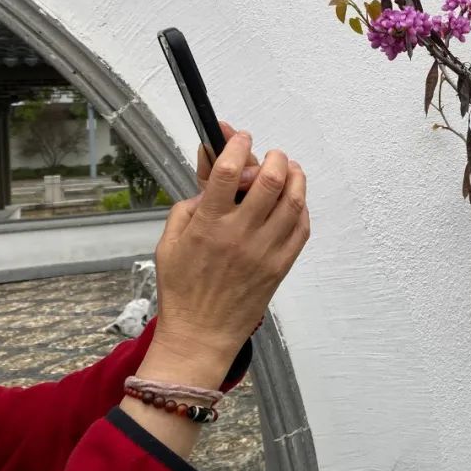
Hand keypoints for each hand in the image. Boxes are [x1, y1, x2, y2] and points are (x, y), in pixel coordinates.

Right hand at [147, 127, 310, 386]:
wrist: (201, 333)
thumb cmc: (182, 288)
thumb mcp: (168, 242)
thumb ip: (188, 206)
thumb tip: (210, 179)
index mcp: (208, 225)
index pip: (229, 172)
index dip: (237, 145)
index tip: (239, 137)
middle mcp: (239, 234)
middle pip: (269, 180)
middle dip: (274, 158)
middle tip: (272, 155)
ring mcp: (264, 250)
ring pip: (293, 201)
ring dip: (295, 177)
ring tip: (290, 169)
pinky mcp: (281, 266)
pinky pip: (302, 228)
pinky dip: (302, 208)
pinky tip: (295, 201)